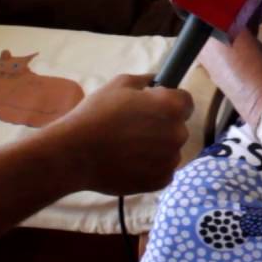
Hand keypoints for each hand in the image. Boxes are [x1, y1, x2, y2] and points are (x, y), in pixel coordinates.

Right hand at [42, 73, 192, 195]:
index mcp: (172, 106)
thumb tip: (158, 81)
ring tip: (129, 149)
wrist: (75, 153)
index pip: (186, 102)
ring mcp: (171, 160)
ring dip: (157, 149)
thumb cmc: (96, 114)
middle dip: (162, 126)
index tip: (154, 107)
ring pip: (170, 150)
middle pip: (177, 128)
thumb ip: (146, 81)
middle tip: (135, 129)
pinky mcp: (162, 180)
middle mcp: (178, 133)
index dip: (171, 102)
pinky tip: (129, 164)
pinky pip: (163, 170)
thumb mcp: (120, 84)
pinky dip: (150, 168)